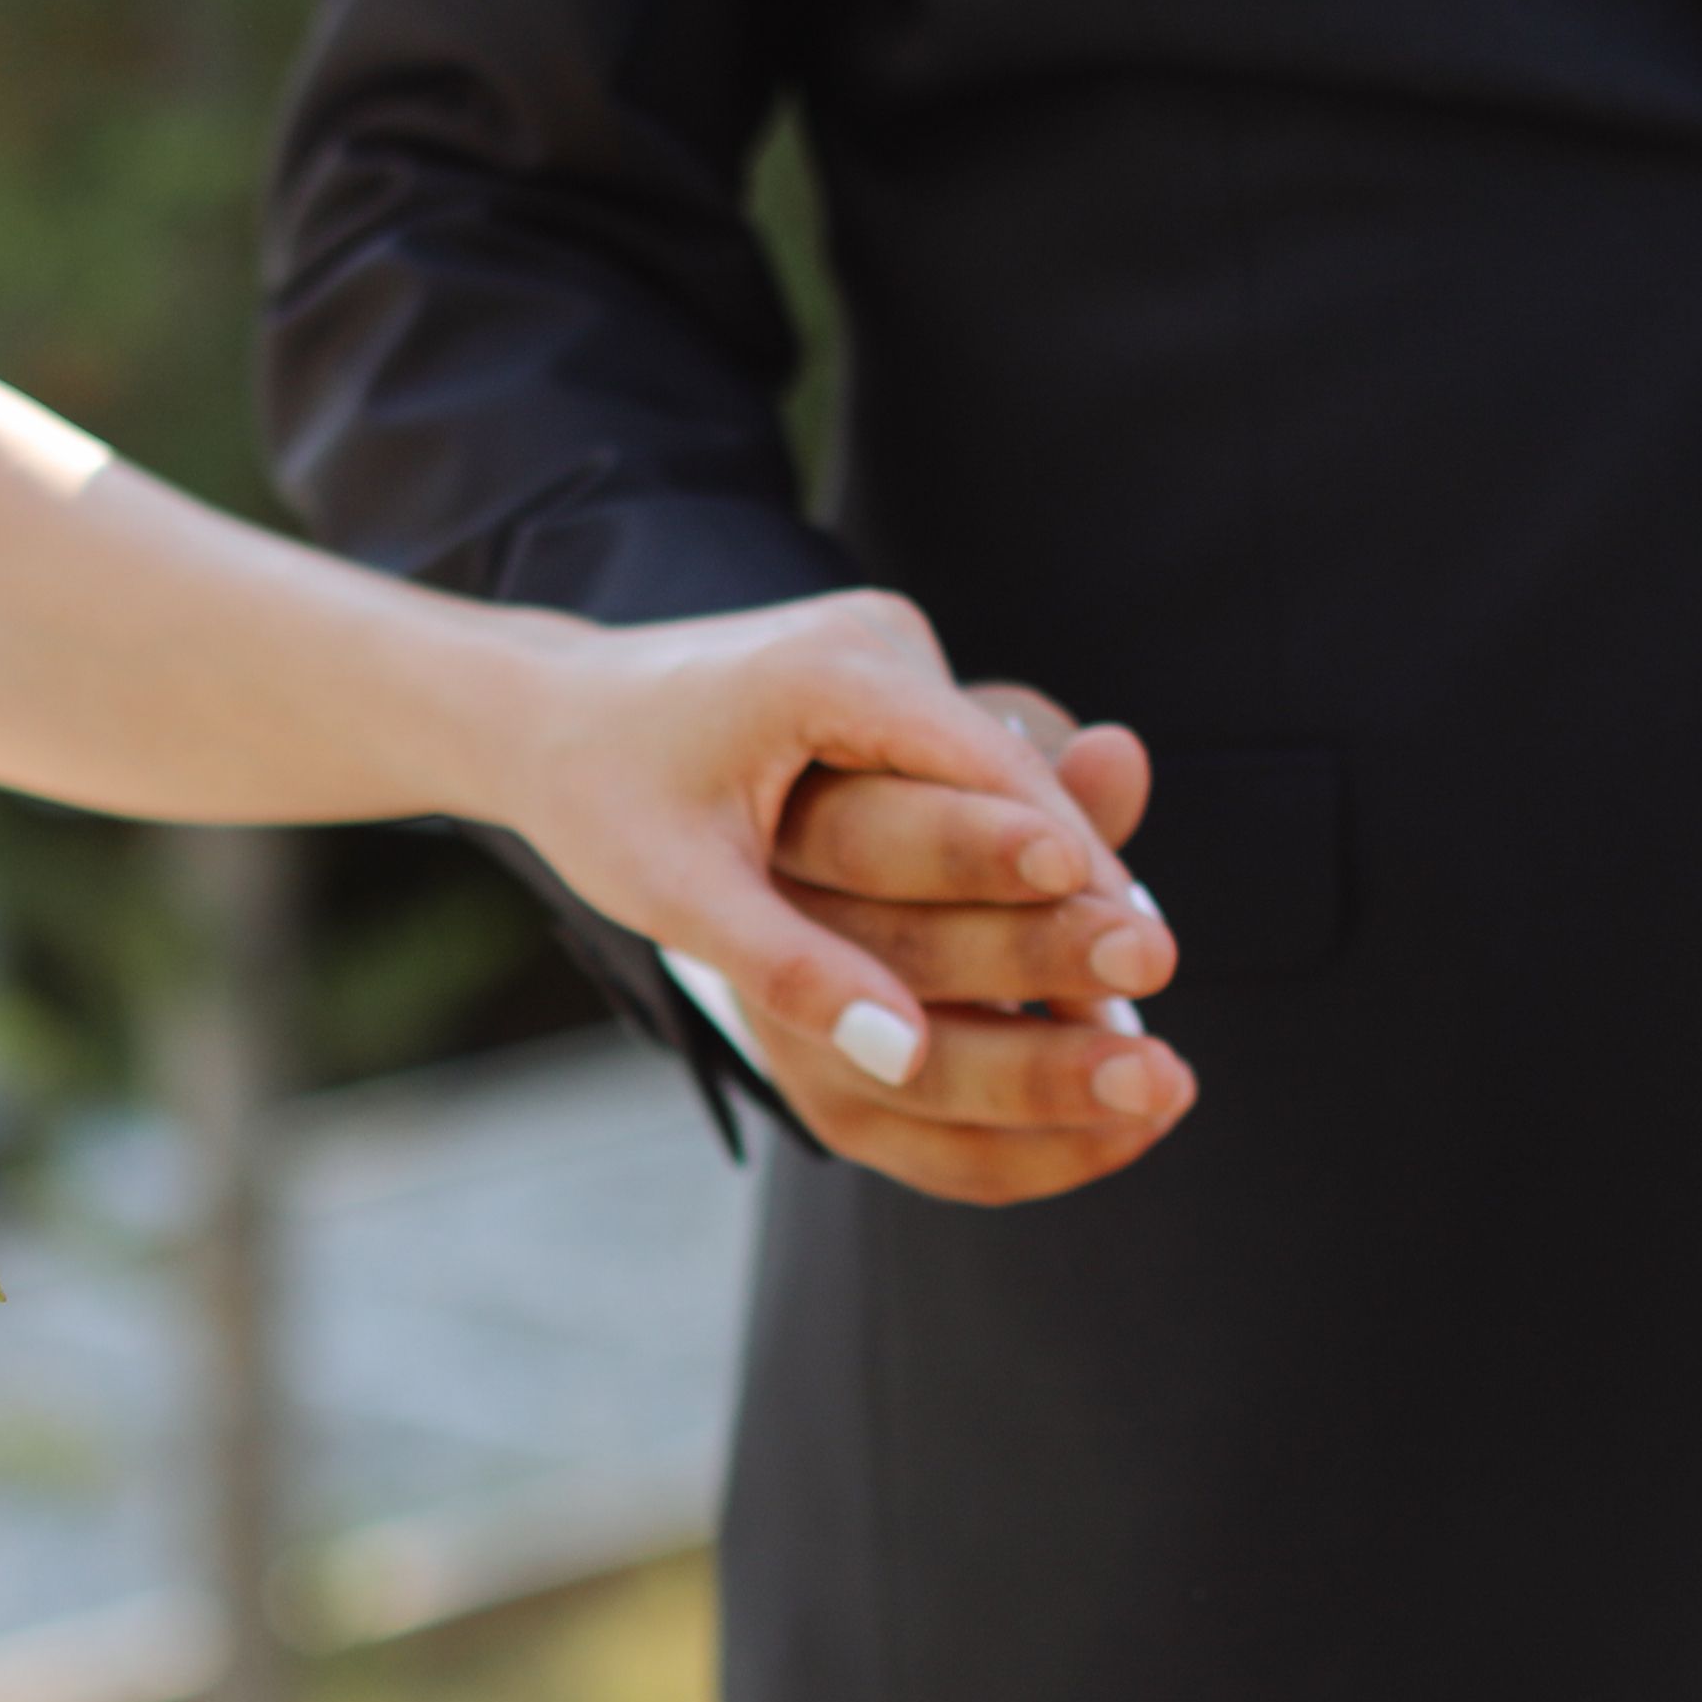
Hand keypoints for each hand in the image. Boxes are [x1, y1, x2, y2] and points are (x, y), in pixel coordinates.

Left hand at [485, 597, 1191, 1200]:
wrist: (545, 710)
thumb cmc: (598, 800)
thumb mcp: (678, 893)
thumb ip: (791, 973)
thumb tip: (907, 1064)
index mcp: (830, 667)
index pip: (985, 771)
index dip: (1066, 867)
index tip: (1133, 955)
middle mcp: (876, 636)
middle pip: (1010, 770)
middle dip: (1082, 875)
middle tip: (1156, 969)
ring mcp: (888, 649)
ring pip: (997, 772)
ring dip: (1051, 864)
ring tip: (1124, 968)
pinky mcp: (886, 678)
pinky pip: (967, 769)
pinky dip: (1004, 846)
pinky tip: (1054, 928)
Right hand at [743, 676, 1193, 1203]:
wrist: (835, 912)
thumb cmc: (922, 823)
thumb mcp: (966, 781)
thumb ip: (1043, 784)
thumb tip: (1119, 754)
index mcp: (795, 829)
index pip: (872, 835)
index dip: (972, 850)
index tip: (1073, 860)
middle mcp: (779, 945)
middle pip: (906, 958)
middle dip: (1037, 957)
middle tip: (1151, 953)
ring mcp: (805, 1049)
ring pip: (931, 1079)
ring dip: (1058, 1081)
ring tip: (1167, 1075)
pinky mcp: (849, 1122)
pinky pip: (957, 1162)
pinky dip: (1057, 1153)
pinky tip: (1141, 1126)